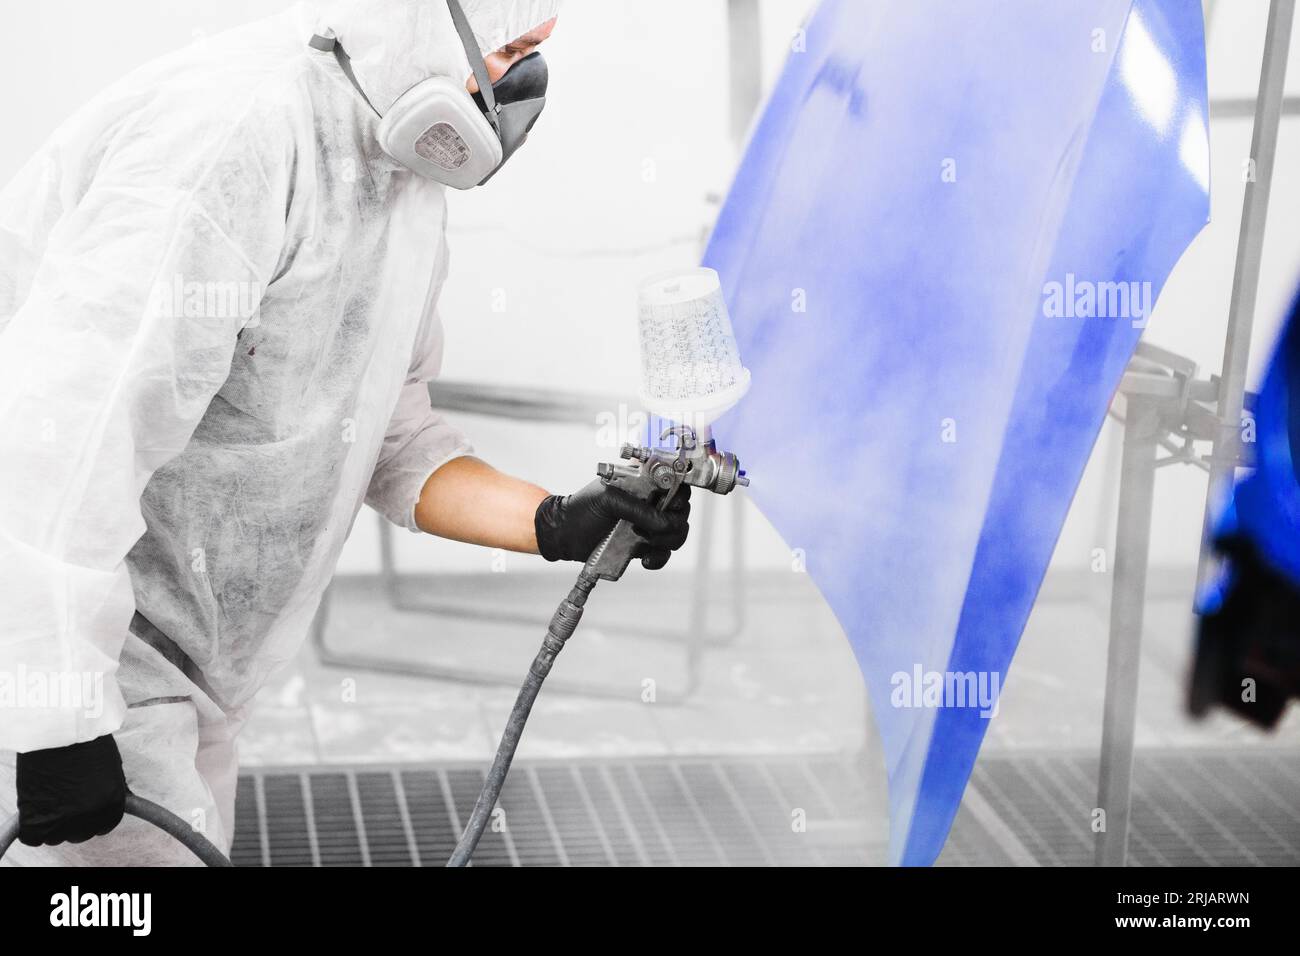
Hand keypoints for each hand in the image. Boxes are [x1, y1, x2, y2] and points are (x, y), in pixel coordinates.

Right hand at [16, 734, 126, 845]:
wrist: (56, 729)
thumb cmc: (83, 739)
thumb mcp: (109, 766)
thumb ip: (107, 790)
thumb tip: (102, 803)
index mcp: (113, 803)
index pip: (105, 825)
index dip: (93, 817)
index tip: (83, 809)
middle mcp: (91, 817)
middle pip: (81, 833)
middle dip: (73, 821)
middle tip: (63, 801)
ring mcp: (63, 822)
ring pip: (56, 837)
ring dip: (51, 823)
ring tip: (47, 799)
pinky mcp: (36, 822)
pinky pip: (32, 837)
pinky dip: (31, 828)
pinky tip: (32, 810)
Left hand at [535, 480, 690, 568]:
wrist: (564, 535)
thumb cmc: (580, 509)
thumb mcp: (608, 499)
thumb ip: (637, 508)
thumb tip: (663, 522)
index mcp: (643, 483)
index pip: (675, 483)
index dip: (680, 494)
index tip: (672, 504)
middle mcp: (650, 503)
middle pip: (681, 511)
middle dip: (672, 522)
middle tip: (650, 528)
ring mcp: (648, 525)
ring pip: (676, 533)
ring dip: (666, 541)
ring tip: (643, 541)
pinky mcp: (644, 546)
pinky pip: (664, 553)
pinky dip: (659, 558)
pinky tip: (645, 559)